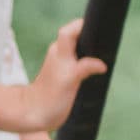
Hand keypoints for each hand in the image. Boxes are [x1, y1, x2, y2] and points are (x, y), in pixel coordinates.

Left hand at [10, 18, 106, 134]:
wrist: (34, 114)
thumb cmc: (48, 99)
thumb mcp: (68, 82)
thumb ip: (83, 68)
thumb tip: (101, 64)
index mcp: (59, 53)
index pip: (68, 31)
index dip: (80, 25)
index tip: (96, 26)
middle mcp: (59, 56)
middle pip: (74, 36)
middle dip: (89, 35)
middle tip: (106, 40)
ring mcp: (62, 65)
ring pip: (77, 49)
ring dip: (89, 49)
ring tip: (104, 53)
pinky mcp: (65, 75)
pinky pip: (78, 61)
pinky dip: (88, 61)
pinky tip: (98, 68)